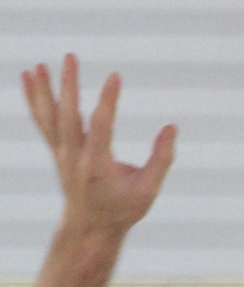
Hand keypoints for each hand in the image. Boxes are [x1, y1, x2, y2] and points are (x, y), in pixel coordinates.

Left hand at [20, 54, 176, 238]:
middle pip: (67, 115)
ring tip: (38, 65)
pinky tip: (29, 78)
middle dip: (68, 85)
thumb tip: (171, 126)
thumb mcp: (149, 189)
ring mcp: (62, 153)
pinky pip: (42, 121)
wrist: (90, 228)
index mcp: (97, 165)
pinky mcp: (57, 150)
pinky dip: (34, 99)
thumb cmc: (123, 209)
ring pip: (49, 117)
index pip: (101, 126)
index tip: (115, 75)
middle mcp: (74, 157)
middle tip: (70, 57)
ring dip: (42, 90)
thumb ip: (161, 158)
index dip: (108, 100)